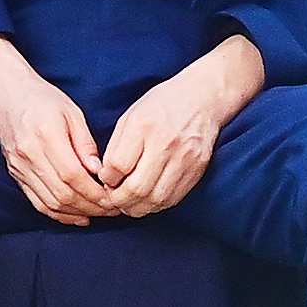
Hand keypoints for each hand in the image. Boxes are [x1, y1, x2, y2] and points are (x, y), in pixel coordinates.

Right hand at [0, 34, 112, 224]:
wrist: (5, 95)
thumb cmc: (42, 99)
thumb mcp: (72, 113)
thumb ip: (86, 144)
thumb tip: (99, 172)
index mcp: (45, 136)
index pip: (72, 176)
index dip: (95, 192)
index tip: (114, 197)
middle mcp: (28, 155)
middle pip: (62, 193)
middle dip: (91, 206)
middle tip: (112, 209)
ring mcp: (19, 167)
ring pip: (50, 202)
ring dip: (77, 212)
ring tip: (99, 212)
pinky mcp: (15, 174)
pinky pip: (37, 202)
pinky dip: (59, 213)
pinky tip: (78, 215)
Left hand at [99, 32, 262, 213]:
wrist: (203, 98)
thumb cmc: (161, 105)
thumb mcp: (130, 117)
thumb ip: (116, 146)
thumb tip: (104, 175)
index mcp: (144, 127)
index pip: (118, 166)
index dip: (106, 179)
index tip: (103, 181)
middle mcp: (166, 145)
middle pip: (137, 188)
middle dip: (119, 200)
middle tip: (111, 200)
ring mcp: (185, 159)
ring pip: (157, 198)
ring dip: (138, 208)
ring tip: (127, 205)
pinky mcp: (199, 169)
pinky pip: (175, 197)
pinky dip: (157, 205)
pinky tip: (147, 202)